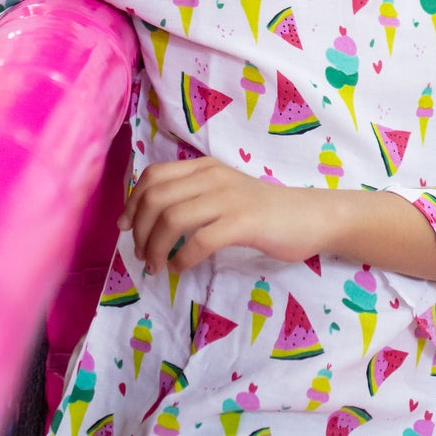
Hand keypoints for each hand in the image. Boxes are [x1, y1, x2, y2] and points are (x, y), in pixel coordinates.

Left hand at [119, 157, 336, 274]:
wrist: (310, 217)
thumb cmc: (264, 211)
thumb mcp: (223, 192)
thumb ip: (192, 197)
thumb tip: (149, 219)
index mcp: (204, 168)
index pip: (153, 176)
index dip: (132, 202)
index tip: (125, 227)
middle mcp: (212, 177)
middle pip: (156, 198)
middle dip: (139, 230)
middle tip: (141, 254)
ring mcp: (228, 199)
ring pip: (172, 219)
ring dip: (155, 247)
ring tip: (156, 266)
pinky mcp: (243, 223)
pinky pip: (199, 240)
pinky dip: (182, 258)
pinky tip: (179, 268)